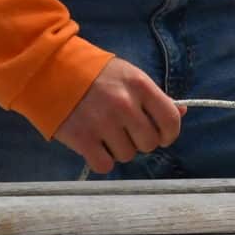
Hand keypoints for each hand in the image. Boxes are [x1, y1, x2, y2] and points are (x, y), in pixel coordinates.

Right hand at [54, 56, 182, 173]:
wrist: (51, 70)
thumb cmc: (94, 73)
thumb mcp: (128, 75)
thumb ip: (154, 95)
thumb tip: (183, 111)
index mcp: (140, 85)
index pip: (171, 120)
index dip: (169, 133)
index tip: (161, 135)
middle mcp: (125, 104)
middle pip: (149, 143)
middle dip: (140, 141)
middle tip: (125, 130)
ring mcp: (103, 123)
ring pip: (127, 156)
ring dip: (119, 149)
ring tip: (105, 133)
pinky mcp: (83, 138)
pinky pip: (105, 165)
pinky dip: (101, 159)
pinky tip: (94, 145)